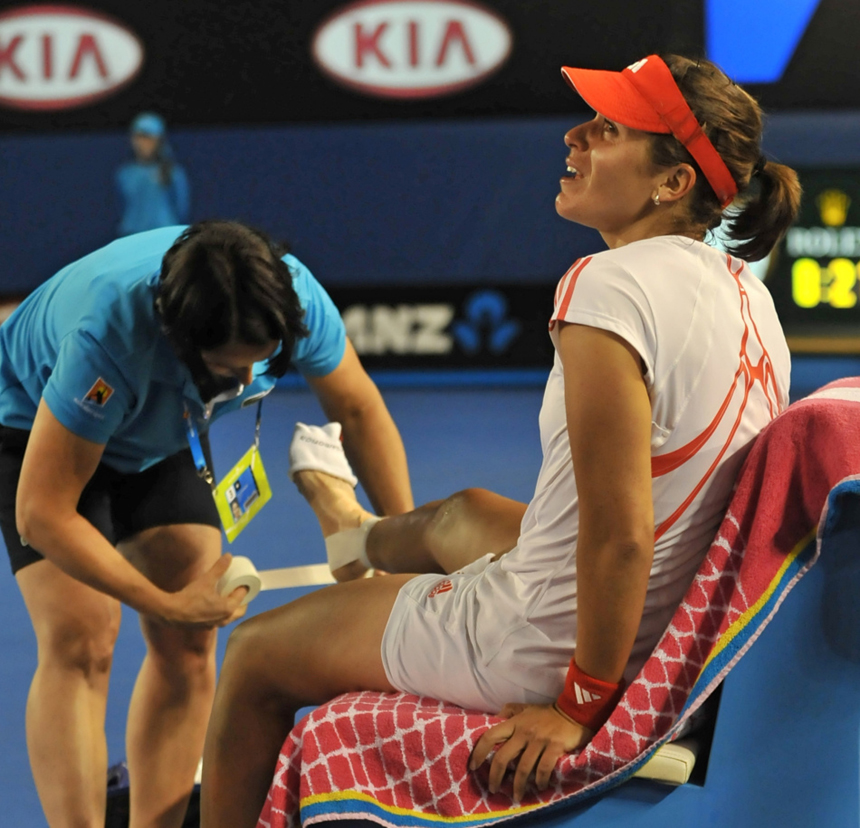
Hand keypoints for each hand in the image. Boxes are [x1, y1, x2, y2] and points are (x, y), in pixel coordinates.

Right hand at [157, 554, 248, 627]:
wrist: (171, 613)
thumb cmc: (191, 597)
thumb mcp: (207, 579)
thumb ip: (219, 568)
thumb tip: (229, 556)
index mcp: (228, 608)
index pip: (242, 597)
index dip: (244, 588)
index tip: (243, 582)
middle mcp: (224, 619)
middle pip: (239, 611)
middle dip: (242, 601)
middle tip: (238, 590)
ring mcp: (214, 625)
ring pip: (229, 617)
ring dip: (232, 608)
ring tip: (228, 597)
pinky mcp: (205, 627)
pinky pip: (219, 620)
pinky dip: (221, 613)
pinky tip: (215, 605)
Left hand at [469, 703, 592, 800]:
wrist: (573, 712)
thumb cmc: (546, 713)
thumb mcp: (525, 708)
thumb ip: (510, 712)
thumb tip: (495, 718)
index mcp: (514, 722)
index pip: (490, 736)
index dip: (479, 752)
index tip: (473, 766)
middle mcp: (524, 732)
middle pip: (503, 757)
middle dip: (495, 776)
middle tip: (493, 789)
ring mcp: (539, 740)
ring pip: (522, 768)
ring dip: (518, 785)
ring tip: (515, 795)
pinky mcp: (554, 747)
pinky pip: (543, 768)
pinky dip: (539, 780)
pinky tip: (538, 786)